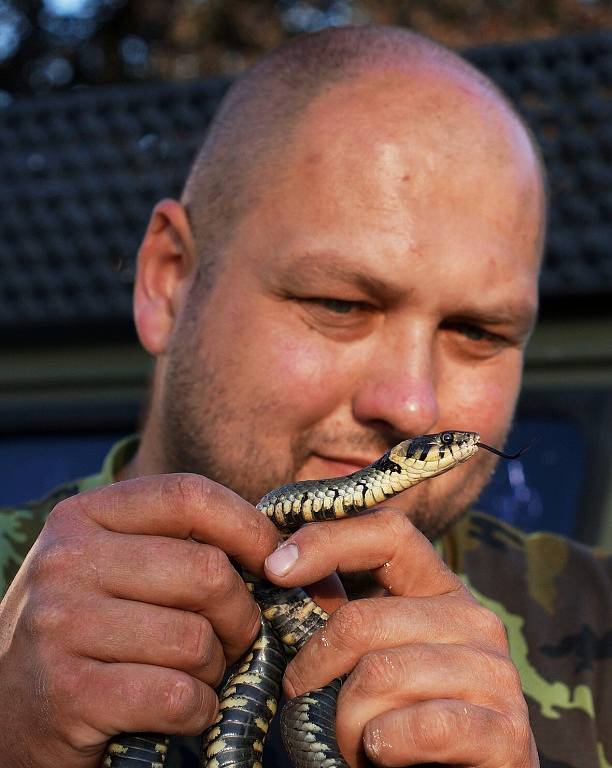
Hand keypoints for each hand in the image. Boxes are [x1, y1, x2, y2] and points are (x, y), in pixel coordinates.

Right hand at [0, 474, 279, 767]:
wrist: (7, 709)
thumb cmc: (89, 630)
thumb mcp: (118, 567)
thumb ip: (185, 547)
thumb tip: (290, 551)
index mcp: (84, 516)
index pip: (190, 495)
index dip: (249, 527)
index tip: (275, 561)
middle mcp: (66, 559)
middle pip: (207, 572)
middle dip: (241, 616)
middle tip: (235, 639)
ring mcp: (60, 624)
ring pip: (196, 640)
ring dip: (215, 669)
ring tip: (194, 674)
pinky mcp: (68, 693)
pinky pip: (177, 696)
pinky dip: (197, 710)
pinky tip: (178, 710)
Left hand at [264, 507, 538, 766]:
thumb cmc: (402, 720)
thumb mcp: (371, 656)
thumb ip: (342, 617)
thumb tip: (279, 565)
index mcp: (441, 591)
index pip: (389, 533)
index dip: (328, 539)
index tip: (275, 568)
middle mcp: (474, 620)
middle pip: (363, 619)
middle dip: (315, 670)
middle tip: (306, 703)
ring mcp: (495, 673)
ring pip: (380, 675)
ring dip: (345, 721)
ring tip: (350, 741)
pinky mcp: (506, 731)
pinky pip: (421, 726)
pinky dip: (384, 745)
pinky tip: (383, 753)